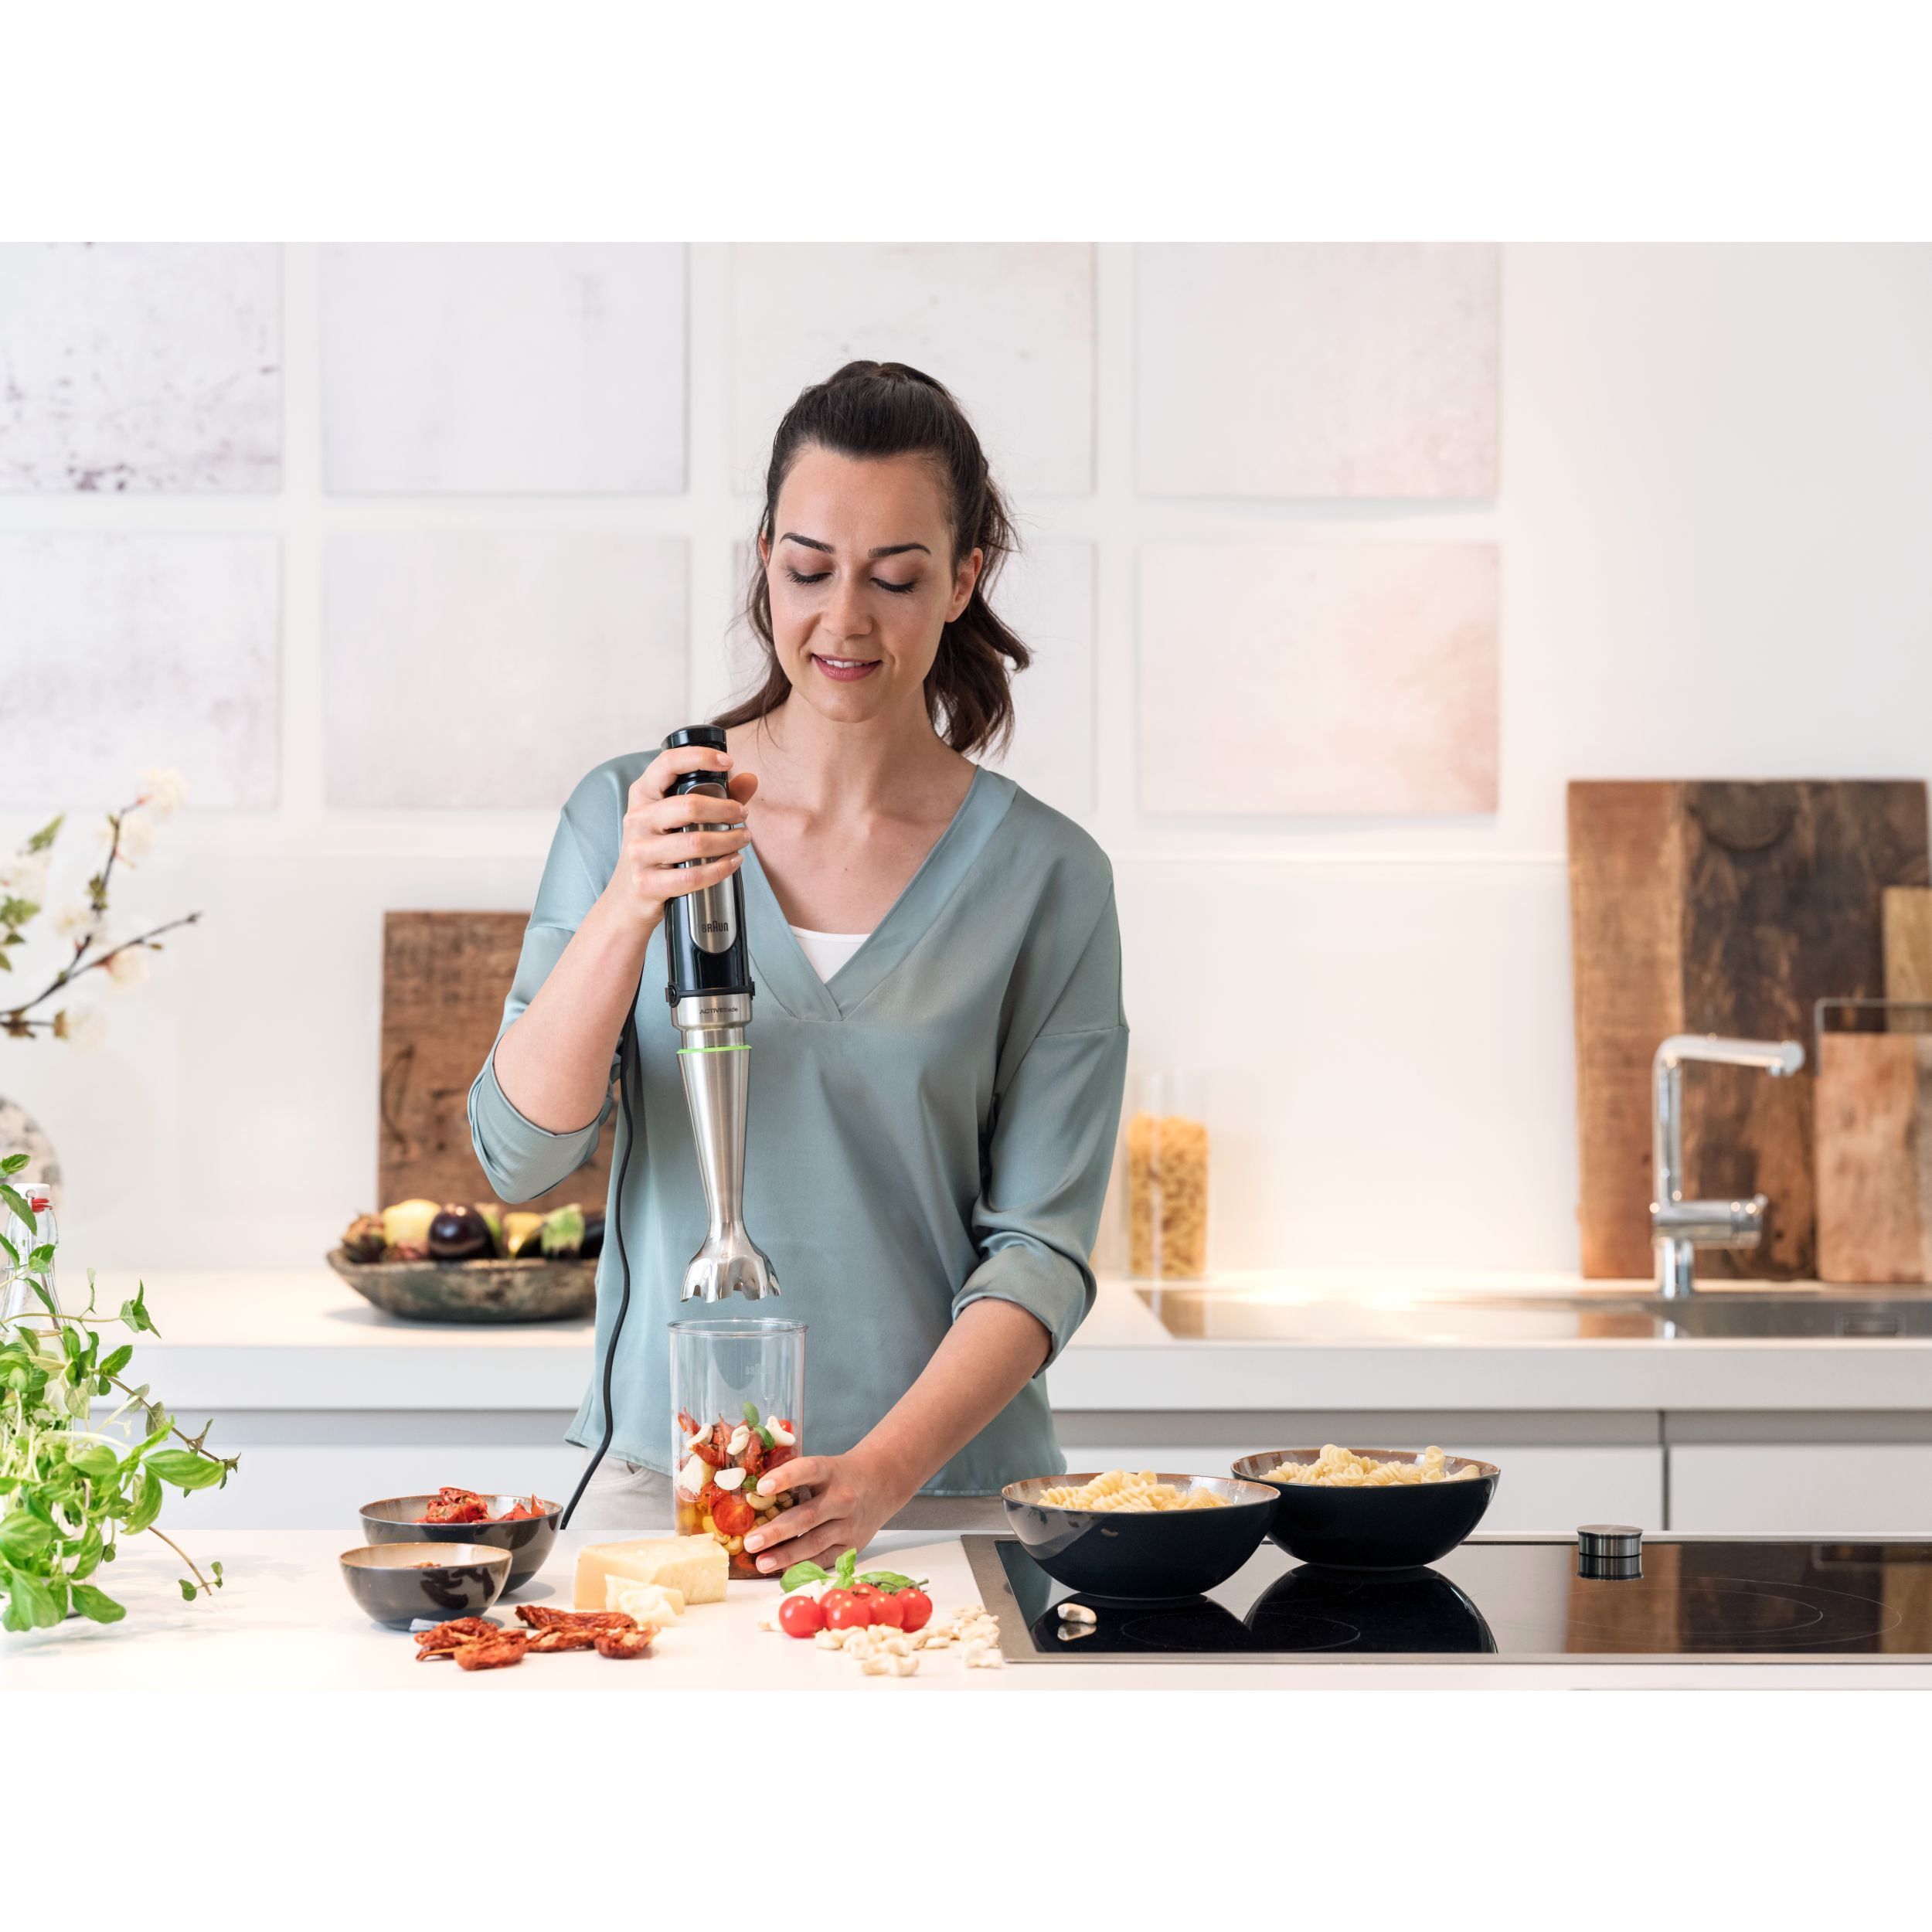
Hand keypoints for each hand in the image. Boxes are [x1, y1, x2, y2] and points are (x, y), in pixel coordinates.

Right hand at [604, 741, 758, 933]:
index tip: (728, 761)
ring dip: (729, 840)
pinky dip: (720, 869)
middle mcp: (637, 820)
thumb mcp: (676, 820)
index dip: (699, 757)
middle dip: (726, 809)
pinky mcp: (646, 883)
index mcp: (643, 795)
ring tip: (743, 839)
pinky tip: (733, 863)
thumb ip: (715, 797)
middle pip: (690, 806)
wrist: (627, 899)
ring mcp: (639, 852)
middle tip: (743, 815)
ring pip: (695, 843)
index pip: (667, 764)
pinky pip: (691, 876)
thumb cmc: (660, 852)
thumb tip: (749, 779)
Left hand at [742, 1451, 912, 1574]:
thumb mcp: (822, 1467)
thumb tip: (751, 1495)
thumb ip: (794, 1478)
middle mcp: (842, 1498)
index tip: (761, 1487)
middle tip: (750, 1541)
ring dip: (786, 1554)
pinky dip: (803, 1566)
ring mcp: (849, 1524)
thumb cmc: (838, 1476)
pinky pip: (825, 1558)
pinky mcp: (851, 1545)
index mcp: (830, 1471)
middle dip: (777, 1531)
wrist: (881, 1483)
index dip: (785, 1478)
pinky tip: (782, 1571)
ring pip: (815, 1542)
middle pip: (808, 1516)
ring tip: (760, 1563)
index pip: (808, 1470)